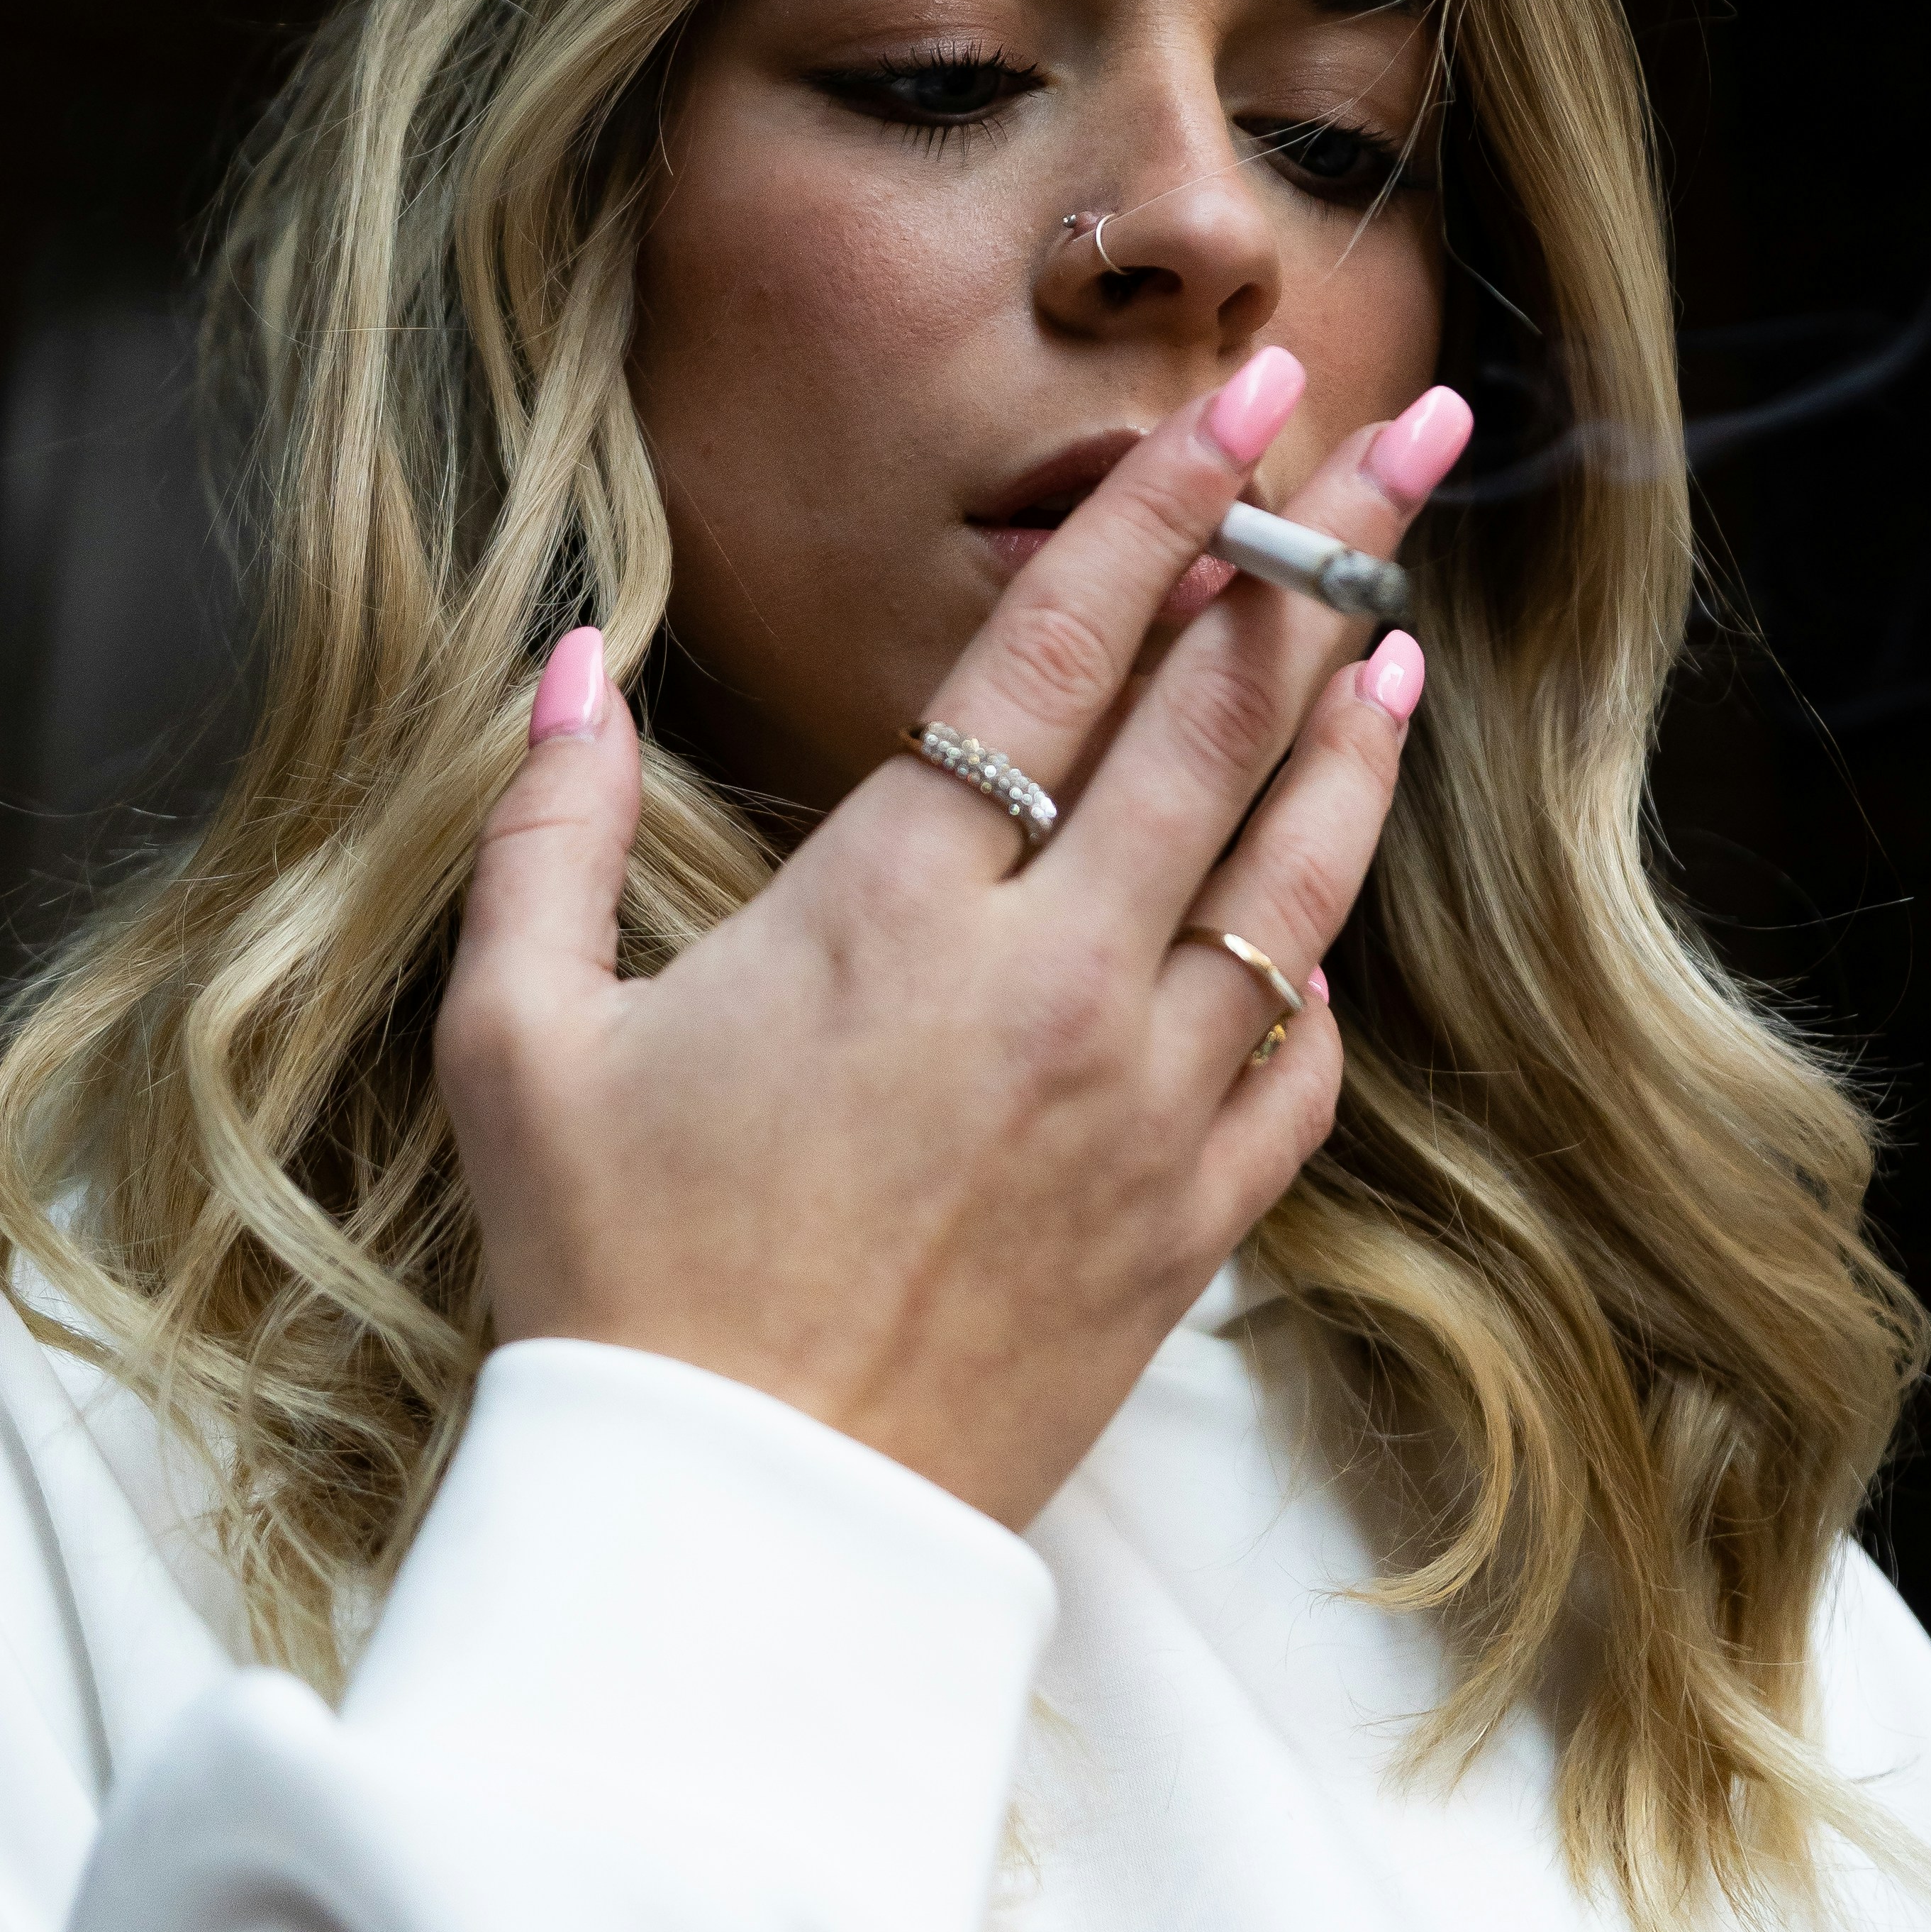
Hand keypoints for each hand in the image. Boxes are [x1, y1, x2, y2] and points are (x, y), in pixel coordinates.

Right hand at [437, 358, 1464, 1528]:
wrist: (738, 1535)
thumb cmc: (613, 1279)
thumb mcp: (519, 1039)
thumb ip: (544, 825)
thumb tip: (569, 658)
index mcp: (893, 911)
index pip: (1060, 651)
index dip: (1162, 503)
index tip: (1241, 397)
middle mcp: (1052, 983)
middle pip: (1224, 720)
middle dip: (1329, 551)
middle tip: (1411, 430)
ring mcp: (1143, 1106)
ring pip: (1297, 876)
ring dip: (1354, 738)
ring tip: (1402, 633)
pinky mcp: (1188, 1227)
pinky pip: (1300, 1064)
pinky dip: (1318, 969)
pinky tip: (1319, 910)